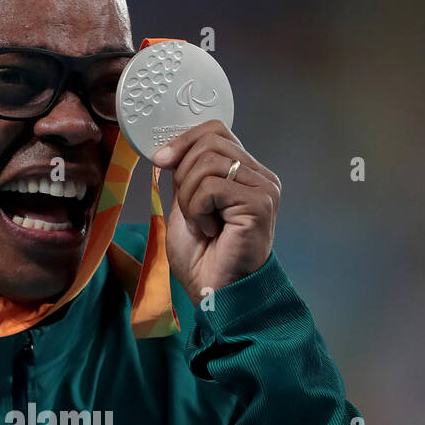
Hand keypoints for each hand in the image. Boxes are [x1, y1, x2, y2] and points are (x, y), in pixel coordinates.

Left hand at [152, 122, 280, 305]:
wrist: (214, 293)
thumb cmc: (203, 259)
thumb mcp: (186, 206)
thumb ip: (185, 176)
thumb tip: (168, 150)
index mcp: (246, 173)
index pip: (215, 131)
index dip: (184, 140)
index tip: (160, 161)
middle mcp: (260, 177)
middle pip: (209, 142)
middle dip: (183, 175)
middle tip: (189, 211)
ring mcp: (263, 189)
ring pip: (207, 163)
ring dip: (189, 198)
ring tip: (200, 224)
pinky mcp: (259, 204)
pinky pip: (211, 187)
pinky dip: (197, 210)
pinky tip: (209, 231)